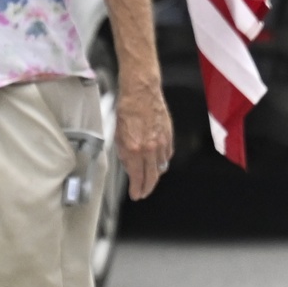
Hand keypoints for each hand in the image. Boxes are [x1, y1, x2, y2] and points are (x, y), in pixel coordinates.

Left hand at [115, 76, 173, 199]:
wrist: (141, 91)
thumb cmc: (127, 109)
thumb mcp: (118, 136)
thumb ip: (125, 155)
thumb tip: (130, 168)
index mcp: (133, 149)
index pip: (137, 178)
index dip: (137, 190)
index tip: (136, 195)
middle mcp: (149, 148)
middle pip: (152, 177)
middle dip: (147, 187)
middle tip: (143, 192)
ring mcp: (161, 142)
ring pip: (161, 167)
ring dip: (155, 174)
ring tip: (150, 178)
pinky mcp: (169, 135)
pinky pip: (167, 155)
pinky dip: (163, 161)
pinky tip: (158, 162)